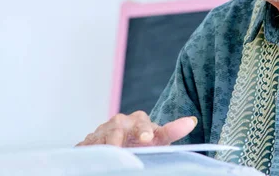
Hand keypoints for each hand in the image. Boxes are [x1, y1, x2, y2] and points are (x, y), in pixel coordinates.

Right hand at [76, 111, 197, 146]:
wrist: (119, 142)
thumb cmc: (142, 141)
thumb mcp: (157, 139)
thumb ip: (171, 131)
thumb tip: (191, 121)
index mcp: (139, 120)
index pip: (143, 123)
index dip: (144, 130)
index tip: (147, 138)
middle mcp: (120, 122)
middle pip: (117, 128)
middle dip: (119, 138)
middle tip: (124, 148)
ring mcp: (102, 131)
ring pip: (102, 138)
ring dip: (105, 147)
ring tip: (111, 155)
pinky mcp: (89, 141)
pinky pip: (87, 146)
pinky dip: (89, 152)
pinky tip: (92, 158)